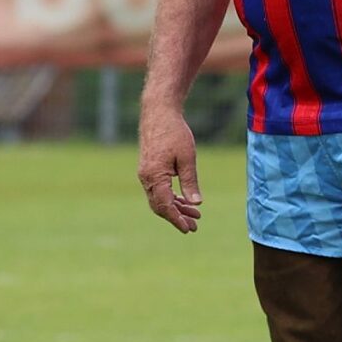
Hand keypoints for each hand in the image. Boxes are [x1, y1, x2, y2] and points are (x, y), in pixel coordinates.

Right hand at [136, 100, 203, 233]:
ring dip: (175, 208)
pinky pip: (157, 190)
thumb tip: (196, 204)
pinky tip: (183, 201)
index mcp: (155, 176)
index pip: (165, 206)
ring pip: (158, 199)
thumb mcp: (187, 158)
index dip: (177, 219)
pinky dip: (170, 197)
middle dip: (177, 217)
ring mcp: (145, 174)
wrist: (158, 113)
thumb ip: (190, 182)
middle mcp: (146, 178)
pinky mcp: (148, 169)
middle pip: (160, 206)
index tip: (189, 229)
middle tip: (195, 227)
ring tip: (194, 215)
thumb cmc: (174, 132)